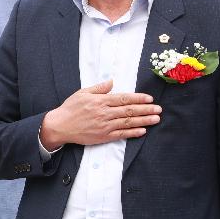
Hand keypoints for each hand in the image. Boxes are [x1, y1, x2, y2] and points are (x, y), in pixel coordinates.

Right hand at [39, 79, 160, 149]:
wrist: (60, 126)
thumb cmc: (70, 108)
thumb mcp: (82, 93)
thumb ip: (99, 88)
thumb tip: (112, 82)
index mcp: (100, 101)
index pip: (124, 99)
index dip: (138, 98)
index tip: (149, 98)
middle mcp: (104, 113)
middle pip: (129, 111)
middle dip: (146, 109)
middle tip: (158, 109)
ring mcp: (105, 126)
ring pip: (128, 122)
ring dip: (144, 121)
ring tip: (155, 119)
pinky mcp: (103, 136)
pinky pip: (121, 134)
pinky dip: (132, 133)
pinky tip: (142, 131)